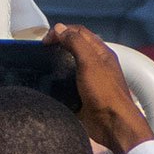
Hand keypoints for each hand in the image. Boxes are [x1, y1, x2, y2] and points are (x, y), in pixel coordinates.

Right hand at [47, 23, 153, 153]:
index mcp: (101, 52)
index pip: (79, 32)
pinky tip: (46, 85)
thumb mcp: (90, 62)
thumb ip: (76, 43)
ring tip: (40, 68)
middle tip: (41, 53)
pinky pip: (66, 85)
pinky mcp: (81, 96)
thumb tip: (59, 28)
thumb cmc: (103, 91)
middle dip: (58, 46)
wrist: (112, 124)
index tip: (45, 41)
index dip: (62, 31)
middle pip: (74, 48)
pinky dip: (56, 83)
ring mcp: (89, 81)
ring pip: (69, 67)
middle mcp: (96, 64)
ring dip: (56, 65)